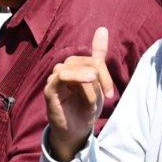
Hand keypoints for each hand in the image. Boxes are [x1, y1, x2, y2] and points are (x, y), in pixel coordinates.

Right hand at [44, 27, 113, 161]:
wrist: (76, 132)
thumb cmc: (85, 107)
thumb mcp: (97, 83)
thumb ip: (98, 56)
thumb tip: (102, 29)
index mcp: (75, 66)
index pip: (92, 59)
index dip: (105, 72)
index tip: (111, 92)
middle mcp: (63, 69)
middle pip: (83, 61)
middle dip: (100, 76)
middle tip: (109, 95)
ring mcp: (54, 79)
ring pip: (71, 68)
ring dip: (87, 82)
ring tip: (95, 97)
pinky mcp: (49, 91)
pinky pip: (59, 77)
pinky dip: (73, 78)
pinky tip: (84, 85)